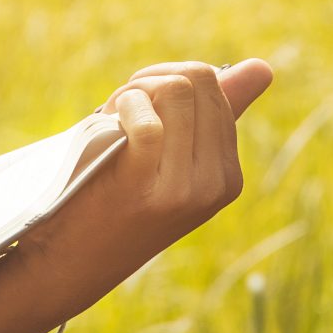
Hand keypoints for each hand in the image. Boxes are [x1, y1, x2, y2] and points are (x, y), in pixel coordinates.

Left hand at [63, 59, 274, 287]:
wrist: (70, 264)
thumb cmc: (114, 204)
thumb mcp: (168, 160)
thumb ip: (213, 117)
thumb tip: (262, 68)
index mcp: (229, 177)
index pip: (215, 88)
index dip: (168, 81)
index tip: (138, 105)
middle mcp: (217, 184)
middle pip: (198, 79)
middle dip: (153, 78)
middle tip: (121, 107)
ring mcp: (186, 189)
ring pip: (176, 90)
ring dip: (134, 91)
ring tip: (111, 116)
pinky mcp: (147, 188)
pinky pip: (148, 121)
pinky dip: (124, 107)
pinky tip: (108, 123)